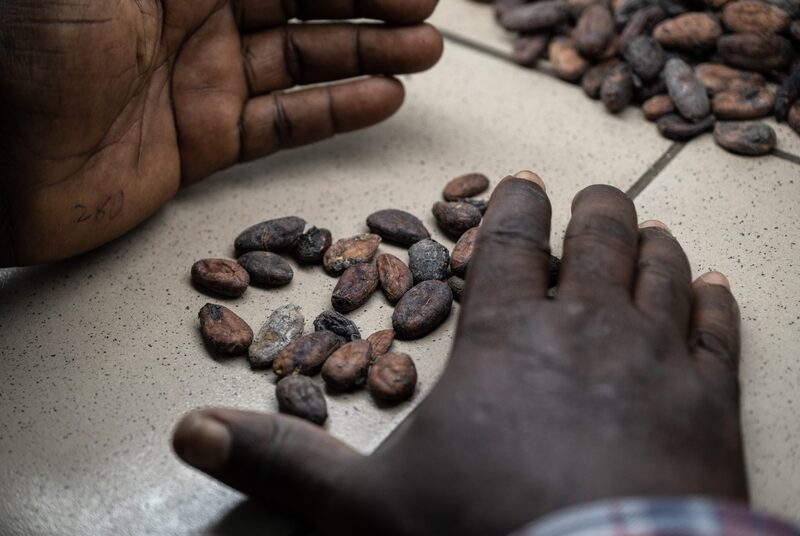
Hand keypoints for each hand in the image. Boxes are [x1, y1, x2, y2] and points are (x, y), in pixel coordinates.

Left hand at [0, 0, 441, 265]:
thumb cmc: (28, 44)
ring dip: (367, 51)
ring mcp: (200, 76)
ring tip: (425, 50)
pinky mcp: (202, 137)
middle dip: (368, 0)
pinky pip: (283, 122)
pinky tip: (383, 97)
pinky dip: (335, 110)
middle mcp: (189, 12)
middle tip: (424, 7)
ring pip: (303, 57)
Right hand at [172, 174, 746, 534]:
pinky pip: (719, 331)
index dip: (513, 207)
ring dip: (650, 244)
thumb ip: (280, 463)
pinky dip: (714, 302)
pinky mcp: (710, 402)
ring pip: (661, 270)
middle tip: (587, 199)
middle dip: (591, 213)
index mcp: (506, 336)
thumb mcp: (366, 508)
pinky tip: (712, 286)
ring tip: (647, 229)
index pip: (510, 243)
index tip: (518, 186)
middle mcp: (587, 327)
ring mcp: (657, 358)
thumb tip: (188, 432)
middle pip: (597, 238)